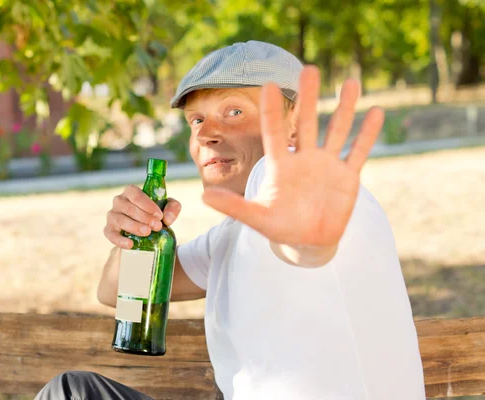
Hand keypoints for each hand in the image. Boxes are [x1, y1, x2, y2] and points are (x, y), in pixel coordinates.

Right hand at [104, 184, 181, 248]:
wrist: (146, 228)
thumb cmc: (155, 213)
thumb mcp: (168, 207)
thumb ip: (173, 207)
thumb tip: (167, 219)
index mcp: (130, 191)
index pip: (136, 195)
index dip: (147, 205)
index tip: (159, 216)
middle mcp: (119, 201)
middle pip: (129, 208)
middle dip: (144, 218)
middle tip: (157, 226)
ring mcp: (112, 215)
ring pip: (120, 220)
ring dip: (135, 227)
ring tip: (147, 233)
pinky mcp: (109, 229)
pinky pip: (110, 234)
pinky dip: (119, 240)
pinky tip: (130, 244)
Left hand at [202, 65, 383, 247]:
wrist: (308, 241)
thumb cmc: (280, 227)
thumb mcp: (256, 218)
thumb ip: (233, 207)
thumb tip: (204, 196)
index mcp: (281, 166)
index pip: (274, 133)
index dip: (270, 111)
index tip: (267, 84)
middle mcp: (304, 159)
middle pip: (307, 124)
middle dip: (308, 98)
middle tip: (308, 69)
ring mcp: (327, 165)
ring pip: (336, 131)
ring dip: (343, 108)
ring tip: (350, 81)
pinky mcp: (347, 177)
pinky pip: (358, 152)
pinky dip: (367, 134)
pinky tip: (376, 112)